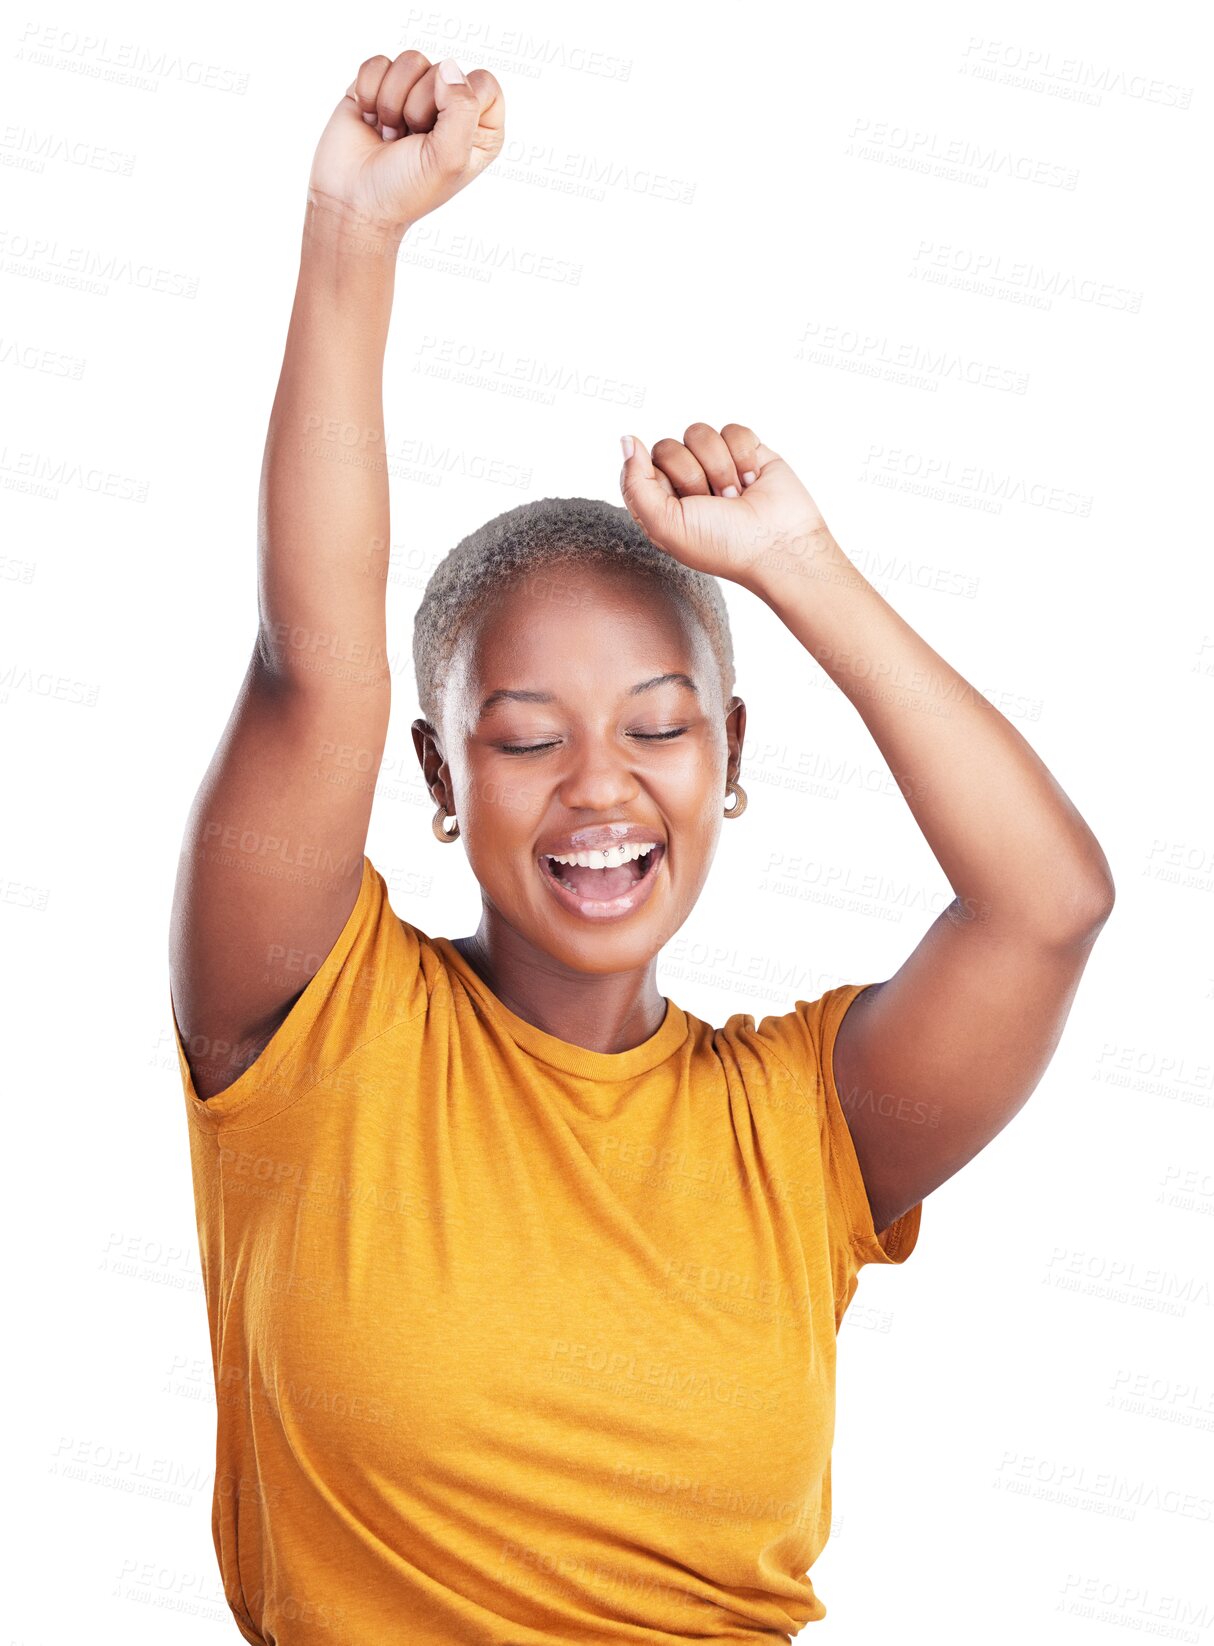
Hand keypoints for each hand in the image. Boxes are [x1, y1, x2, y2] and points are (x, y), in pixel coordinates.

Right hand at [307, 51, 504, 234]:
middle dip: (418, 108)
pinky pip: (378, 63)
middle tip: (408, 142)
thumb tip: (449, 67)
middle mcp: (449, 107)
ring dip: (392, 102)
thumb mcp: (448, 160)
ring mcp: (412, 94)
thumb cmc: (404, 190)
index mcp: (479, 129)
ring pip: (410, 61)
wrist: (353, 202)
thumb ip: (462, 109)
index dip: (458, 103)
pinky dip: (368, 92)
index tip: (438, 134)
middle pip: (444, 69)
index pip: (484, 84)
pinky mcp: (379, 85)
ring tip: (389, 134)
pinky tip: (369, 120)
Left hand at [618, 421, 834, 587]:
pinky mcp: (746, 450)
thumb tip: (627, 439)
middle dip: (693, 476)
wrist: (780, 545)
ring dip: (719, 467)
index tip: (684, 507)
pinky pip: (732, 429)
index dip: (662, 481)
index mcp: (661, 501)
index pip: (640, 465)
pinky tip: (753, 480)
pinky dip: (744, 455)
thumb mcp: (665, 525)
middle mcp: (685, 481)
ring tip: (735, 495)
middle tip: (714, 504)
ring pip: (698, 433)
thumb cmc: (723, 546)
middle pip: (668, 446)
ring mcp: (716, 464)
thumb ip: (635, 485)